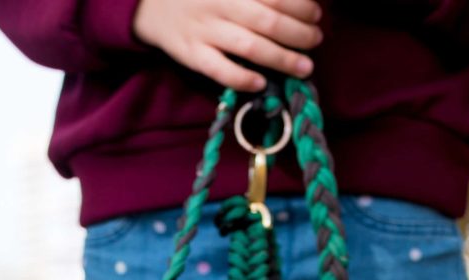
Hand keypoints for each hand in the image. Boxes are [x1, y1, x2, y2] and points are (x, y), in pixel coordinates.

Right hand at [131, 0, 321, 90]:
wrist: (152, 5)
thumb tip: (294, 1)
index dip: (301, 6)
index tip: (316, 14)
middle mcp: (219, 6)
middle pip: (268, 22)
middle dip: (299, 33)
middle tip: (316, 40)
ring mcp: (204, 31)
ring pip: (250, 47)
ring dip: (282, 59)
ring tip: (304, 67)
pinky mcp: (191, 54)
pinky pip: (220, 70)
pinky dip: (243, 79)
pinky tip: (262, 83)